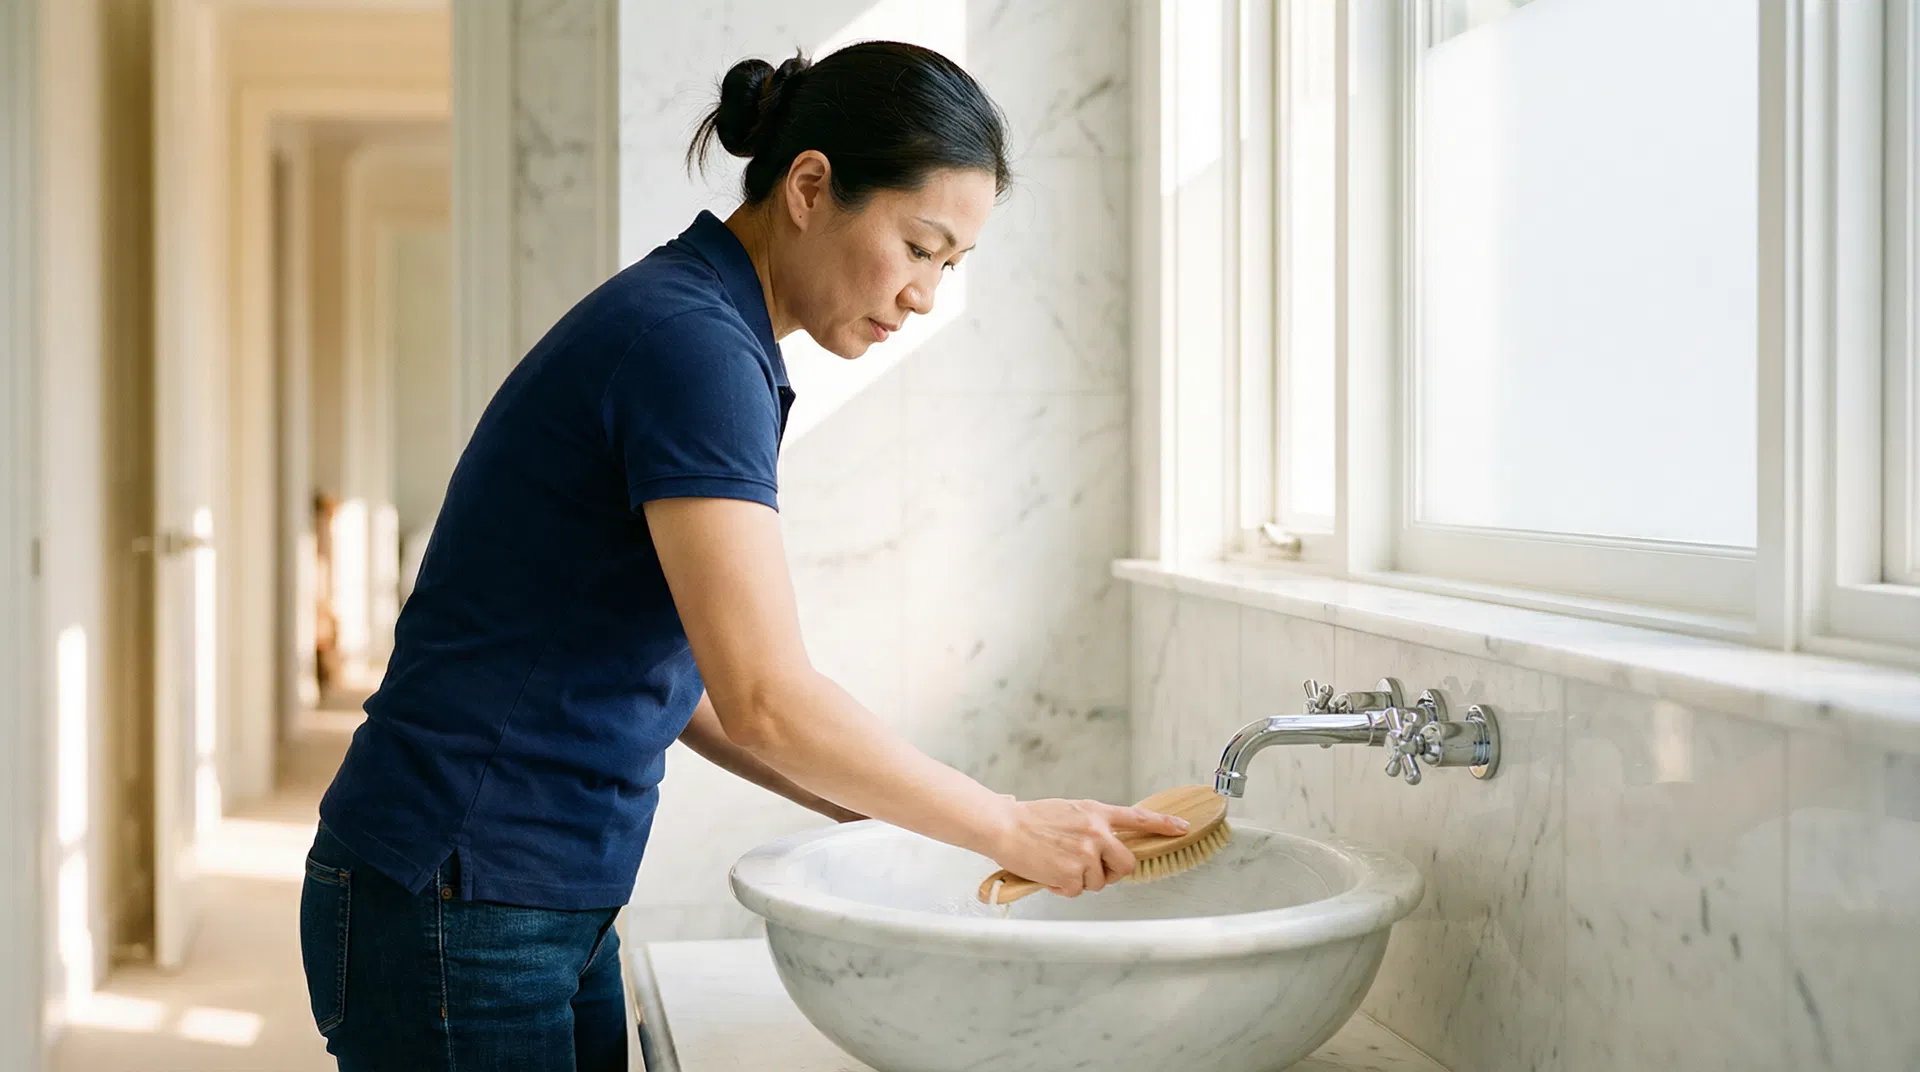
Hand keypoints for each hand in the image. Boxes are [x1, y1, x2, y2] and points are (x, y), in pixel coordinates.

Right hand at [986, 798, 1189, 897]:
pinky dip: (1061, 888)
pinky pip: (1076, 891)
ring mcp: (1086, 854)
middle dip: (1112, 872)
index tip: (1183, 828)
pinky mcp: (1072, 874)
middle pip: (1126, 864)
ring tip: (1057, 864)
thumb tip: (1107, 845)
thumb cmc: (1031, 820)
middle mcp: (1097, 833)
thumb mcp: (1069, 812)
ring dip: (1080, 880)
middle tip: (1090, 869)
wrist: (1004, 826)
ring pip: (1099, 882)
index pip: (1138, 818)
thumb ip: (1092, 826)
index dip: (1163, 824)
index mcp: (1096, 813)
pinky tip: (1048, 872)